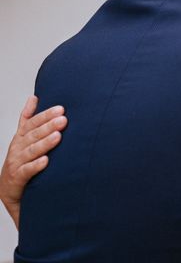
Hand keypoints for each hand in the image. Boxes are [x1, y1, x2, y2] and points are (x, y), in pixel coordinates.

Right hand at [0, 96, 66, 228]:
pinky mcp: (16, 178)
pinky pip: (26, 171)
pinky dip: (35, 166)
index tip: (61, 109)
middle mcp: (17, 148)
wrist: (9, 190)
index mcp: (21, 137)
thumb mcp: (23, 137)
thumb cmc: (20, 160)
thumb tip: (34, 97)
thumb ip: (27, 118)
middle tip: (64, 120)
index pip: (32, 123)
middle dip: (48, 126)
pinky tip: (46, 161)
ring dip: (44, 144)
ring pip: (30, 151)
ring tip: (58, 137)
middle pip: (33, 135)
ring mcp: (16, 163)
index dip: (45, 115)